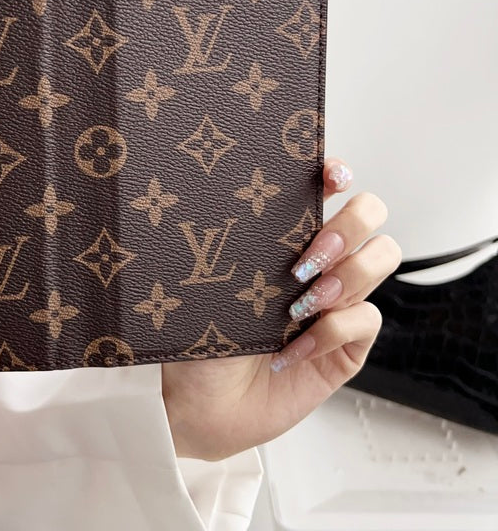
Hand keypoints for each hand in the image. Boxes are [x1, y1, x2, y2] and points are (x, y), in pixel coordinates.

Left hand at [161, 159, 400, 460]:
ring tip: (302, 304)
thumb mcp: (212, 279)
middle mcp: (315, 262)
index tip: (331, 175)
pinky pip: (367, 320)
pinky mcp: (346, 345)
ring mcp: (335, 301)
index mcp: (281, 237)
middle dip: (350, 225)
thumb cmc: (197, 336)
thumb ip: (238, 241)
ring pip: (381, 258)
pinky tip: (294, 349)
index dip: (336, 173)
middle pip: (370, 213)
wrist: (198, 404)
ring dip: (348, 275)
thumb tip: (240, 195)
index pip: (324, 188)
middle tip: (310, 257)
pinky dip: (333, 331)